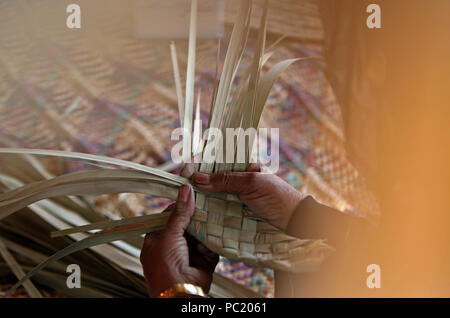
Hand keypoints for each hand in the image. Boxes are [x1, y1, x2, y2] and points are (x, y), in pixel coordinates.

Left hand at [140, 185, 218, 296]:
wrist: (181, 293)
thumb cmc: (165, 266)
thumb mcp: (169, 234)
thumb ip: (179, 213)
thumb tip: (185, 190)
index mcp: (157, 239)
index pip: (170, 216)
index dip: (181, 206)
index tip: (192, 195)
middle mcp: (173, 246)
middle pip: (188, 224)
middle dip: (197, 217)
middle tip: (206, 205)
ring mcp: (188, 253)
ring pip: (201, 234)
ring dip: (205, 230)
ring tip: (209, 222)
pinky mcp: (203, 261)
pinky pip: (210, 247)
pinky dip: (210, 245)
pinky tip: (206, 245)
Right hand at [182, 163, 304, 230]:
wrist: (294, 220)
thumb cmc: (277, 196)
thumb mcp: (252, 184)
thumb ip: (226, 180)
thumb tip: (198, 178)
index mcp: (243, 163)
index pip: (216, 156)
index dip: (200, 160)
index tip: (186, 169)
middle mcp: (237, 176)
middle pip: (211, 173)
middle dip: (195, 176)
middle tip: (180, 183)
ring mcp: (235, 193)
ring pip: (212, 189)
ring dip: (198, 192)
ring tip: (183, 195)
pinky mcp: (235, 208)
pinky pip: (217, 204)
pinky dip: (206, 205)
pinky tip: (195, 207)